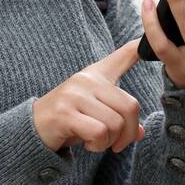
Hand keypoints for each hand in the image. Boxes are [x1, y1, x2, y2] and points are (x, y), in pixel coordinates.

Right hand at [32, 40, 146, 153]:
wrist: (33, 127)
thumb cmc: (70, 118)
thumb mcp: (96, 110)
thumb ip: (120, 118)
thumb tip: (140, 133)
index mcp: (97, 75)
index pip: (124, 56)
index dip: (141, 47)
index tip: (151, 39)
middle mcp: (87, 79)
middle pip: (130, 107)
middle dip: (128, 134)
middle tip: (116, 144)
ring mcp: (75, 95)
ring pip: (115, 123)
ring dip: (109, 142)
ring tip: (97, 142)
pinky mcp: (65, 113)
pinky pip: (99, 132)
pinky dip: (98, 145)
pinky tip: (88, 144)